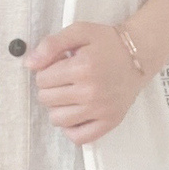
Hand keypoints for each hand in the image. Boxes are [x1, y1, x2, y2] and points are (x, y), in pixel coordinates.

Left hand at [24, 21, 147, 144]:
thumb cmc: (107, 43)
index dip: (46, 71)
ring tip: (69, 96)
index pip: (42, 79)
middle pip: (47, 99)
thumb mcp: (79, 32)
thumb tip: (29, 64)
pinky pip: (79, 137)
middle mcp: (91, 91)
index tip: (59, 66)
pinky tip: (75, 114)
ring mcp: (101, 109)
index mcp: (82, 67)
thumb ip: (51, 44)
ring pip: (58, 119)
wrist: (139, 55)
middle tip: (65, 80)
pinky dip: (71, 129)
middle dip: (50, 88)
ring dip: (57, 108)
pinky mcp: (110, 121)